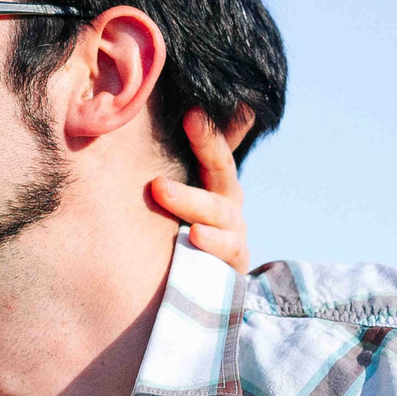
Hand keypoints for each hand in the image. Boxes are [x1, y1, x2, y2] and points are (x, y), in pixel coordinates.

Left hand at [148, 106, 255, 273]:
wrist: (199, 286)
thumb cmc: (184, 233)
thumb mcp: (182, 198)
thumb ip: (185, 166)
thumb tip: (184, 119)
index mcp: (215, 183)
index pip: (214, 147)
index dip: (207, 129)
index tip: (191, 109)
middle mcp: (228, 203)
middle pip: (221, 169)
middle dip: (207, 144)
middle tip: (189, 121)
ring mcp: (234, 232)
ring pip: (219, 211)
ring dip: (192, 200)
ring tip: (162, 189)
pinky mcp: (234, 263)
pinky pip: (228, 250)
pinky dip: (213, 243)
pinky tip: (195, 236)